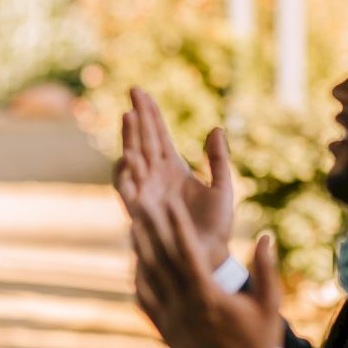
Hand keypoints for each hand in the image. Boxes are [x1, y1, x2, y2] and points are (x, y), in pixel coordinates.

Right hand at [114, 87, 233, 269]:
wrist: (208, 256)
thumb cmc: (215, 226)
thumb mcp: (223, 188)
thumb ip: (218, 160)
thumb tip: (216, 128)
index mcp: (173, 168)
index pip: (158, 135)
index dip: (151, 114)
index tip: (141, 92)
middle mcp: (155, 176)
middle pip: (143, 140)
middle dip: (138, 116)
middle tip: (133, 92)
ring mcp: (145, 190)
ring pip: (133, 157)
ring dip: (130, 138)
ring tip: (130, 116)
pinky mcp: (140, 209)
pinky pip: (127, 188)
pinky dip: (125, 172)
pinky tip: (128, 156)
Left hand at [130, 197, 283, 347]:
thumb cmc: (261, 340)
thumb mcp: (269, 304)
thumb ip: (264, 268)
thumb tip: (265, 235)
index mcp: (208, 296)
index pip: (187, 253)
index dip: (176, 226)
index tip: (168, 203)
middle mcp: (184, 306)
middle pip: (160, 260)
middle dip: (150, 229)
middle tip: (138, 203)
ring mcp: (170, 319)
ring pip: (147, 278)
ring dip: (139, 251)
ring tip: (132, 225)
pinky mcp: (164, 331)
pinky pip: (145, 300)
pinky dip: (139, 280)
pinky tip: (136, 264)